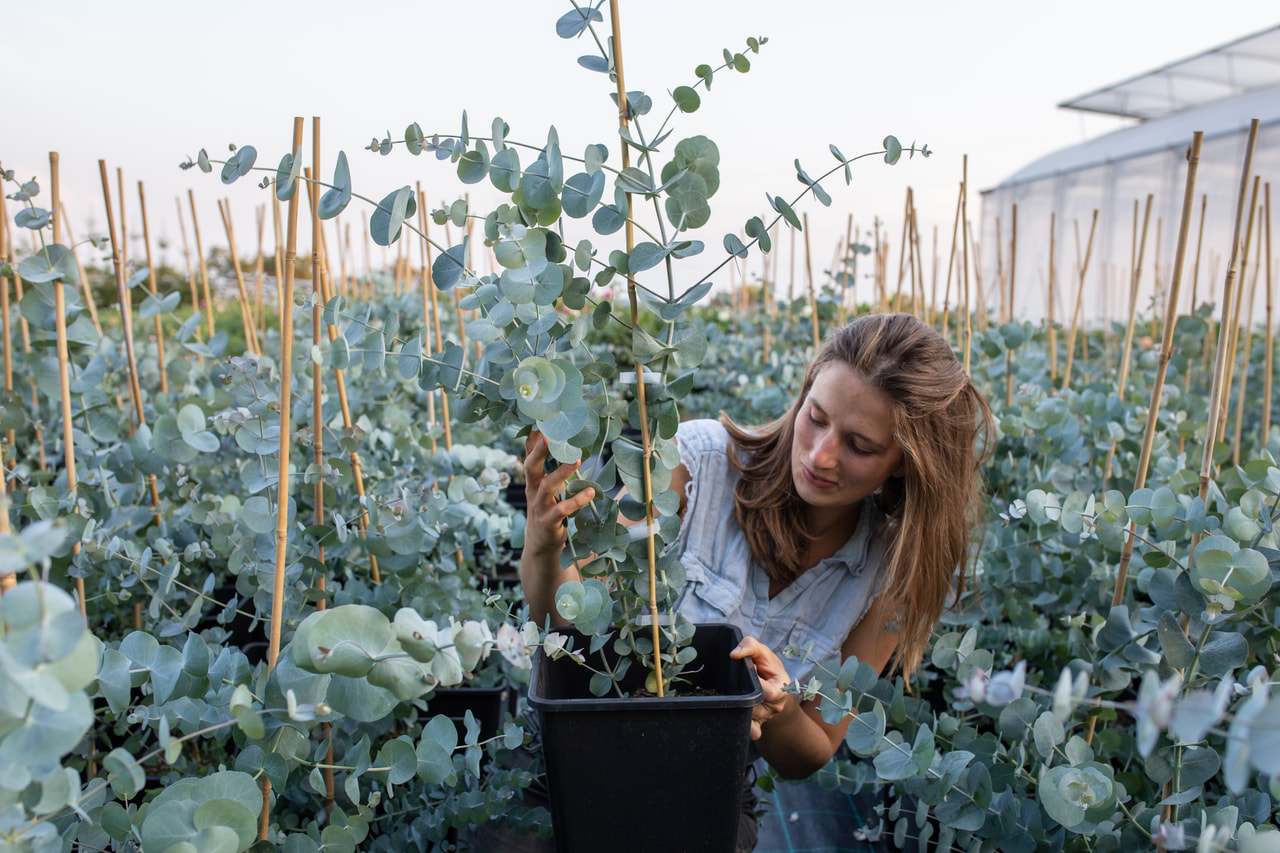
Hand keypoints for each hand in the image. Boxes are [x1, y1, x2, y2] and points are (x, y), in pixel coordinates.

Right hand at [521, 430, 595, 558]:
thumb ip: (552, 469)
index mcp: (533, 479)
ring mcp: (539, 506)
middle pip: (530, 467)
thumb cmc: (548, 510)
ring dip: (561, 472)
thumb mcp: (546, 488)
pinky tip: (590, 493)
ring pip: (547, 486)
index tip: (539, 419)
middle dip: (538, 451)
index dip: (532, 438)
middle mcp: (532, 490)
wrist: (540, 544)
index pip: (529, 454)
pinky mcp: (549, 522)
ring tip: (577, 459)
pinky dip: (576, 501)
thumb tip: (569, 446)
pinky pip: (562, 510)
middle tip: (548, 435)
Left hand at [730, 636, 790, 739]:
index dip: (757, 684)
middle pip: (755, 708)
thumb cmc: (767, 665)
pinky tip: (729, 713)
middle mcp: (775, 706)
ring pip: (748, 719)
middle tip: (738, 684)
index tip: (751, 672)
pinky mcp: (756, 725)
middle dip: (743, 696)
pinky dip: (738, 724)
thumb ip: (749, 646)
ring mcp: (765, 718)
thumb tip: (733, 654)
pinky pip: (748, 731)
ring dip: (737, 707)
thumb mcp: (761, 651)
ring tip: (736, 694)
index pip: (770, 693)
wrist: (771, 682)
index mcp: (782, 688)